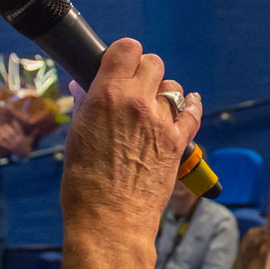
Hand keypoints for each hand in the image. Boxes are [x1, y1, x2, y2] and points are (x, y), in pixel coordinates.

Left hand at [0, 122, 34, 159]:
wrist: (24, 154)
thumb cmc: (27, 146)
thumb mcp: (30, 139)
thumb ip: (33, 134)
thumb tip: (38, 128)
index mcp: (22, 137)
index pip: (19, 130)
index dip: (16, 125)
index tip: (13, 120)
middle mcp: (17, 140)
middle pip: (11, 133)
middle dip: (7, 128)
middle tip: (4, 124)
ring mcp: (13, 144)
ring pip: (6, 138)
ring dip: (2, 133)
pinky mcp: (10, 147)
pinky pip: (4, 144)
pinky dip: (0, 141)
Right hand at [58, 39, 201, 238]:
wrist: (109, 220)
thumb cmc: (84, 183)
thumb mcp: (76, 136)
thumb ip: (87, 105)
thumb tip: (85, 86)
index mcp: (108, 95)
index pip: (127, 48)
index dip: (124, 54)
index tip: (121, 63)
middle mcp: (138, 103)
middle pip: (153, 63)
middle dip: (144, 71)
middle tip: (134, 87)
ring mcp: (162, 122)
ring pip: (172, 87)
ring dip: (163, 93)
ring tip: (152, 108)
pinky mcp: (178, 143)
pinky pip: (193, 113)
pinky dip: (191, 106)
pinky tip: (189, 103)